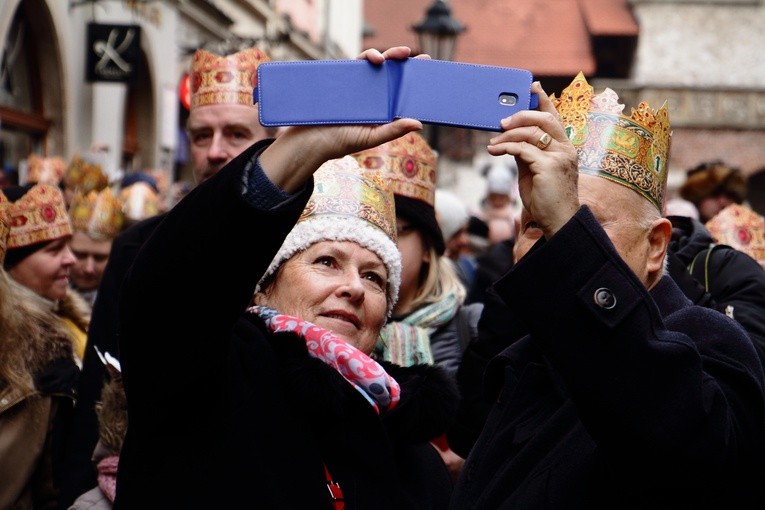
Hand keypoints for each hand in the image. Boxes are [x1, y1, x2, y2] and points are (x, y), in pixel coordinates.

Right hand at [260, 47, 422, 191]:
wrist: (309, 139)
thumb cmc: (341, 142)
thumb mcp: (371, 138)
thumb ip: (394, 130)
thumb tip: (419, 123)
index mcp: (381, 109)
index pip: (400, 90)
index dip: (412, 78)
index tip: (425, 65)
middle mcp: (370, 96)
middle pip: (388, 74)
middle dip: (399, 61)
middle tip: (409, 54)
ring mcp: (356, 87)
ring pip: (372, 65)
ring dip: (383, 56)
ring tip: (388, 58)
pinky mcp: (341, 80)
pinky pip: (355, 65)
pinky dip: (365, 58)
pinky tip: (373, 59)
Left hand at [486, 81, 578, 237]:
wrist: (557, 221)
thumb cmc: (546, 198)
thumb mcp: (534, 171)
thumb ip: (527, 153)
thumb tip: (510, 139)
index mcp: (565, 147)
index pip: (555, 117)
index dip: (544, 100)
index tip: (532, 86)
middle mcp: (565, 149)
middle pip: (543, 120)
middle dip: (521, 116)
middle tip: (502, 122)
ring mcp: (559, 157)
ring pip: (531, 134)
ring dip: (508, 135)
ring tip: (494, 141)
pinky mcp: (548, 167)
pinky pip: (523, 150)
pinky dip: (505, 147)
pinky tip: (494, 150)